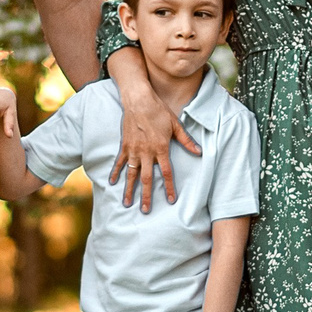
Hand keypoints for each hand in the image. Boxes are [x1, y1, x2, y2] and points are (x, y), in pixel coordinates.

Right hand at [109, 81, 197, 211]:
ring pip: (131, 174)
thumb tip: (199, 152)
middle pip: (147, 179)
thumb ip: (186, 140)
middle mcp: (147, 152)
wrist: (139, 100)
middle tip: (145, 211)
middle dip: (147, 196)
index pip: (167, 173)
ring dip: (129, 190)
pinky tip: (113, 183)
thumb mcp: (176, 125)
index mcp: (161, 148)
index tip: (171, 200)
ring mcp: (134, 150)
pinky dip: (116, 173)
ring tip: (127, 203)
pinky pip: (119, 162)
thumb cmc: (159, 111)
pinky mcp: (125, 146)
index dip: (170, 187)